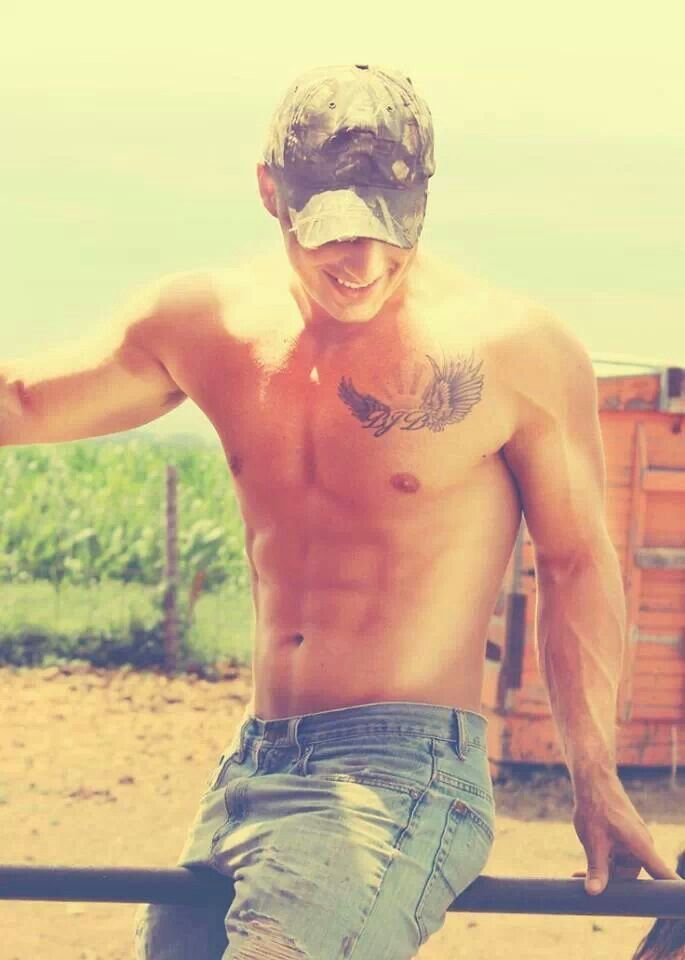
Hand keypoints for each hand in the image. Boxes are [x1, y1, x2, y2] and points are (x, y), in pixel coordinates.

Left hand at [571, 766, 678, 894]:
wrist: (593, 780)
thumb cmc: (596, 807)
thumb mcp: (594, 842)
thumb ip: (597, 869)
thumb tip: (594, 893)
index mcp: (642, 846)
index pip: (663, 875)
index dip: (669, 892)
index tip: (672, 907)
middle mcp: (642, 844)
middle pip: (634, 875)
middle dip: (612, 883)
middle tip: (589, 889)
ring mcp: (633, 840)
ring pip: (621, 866)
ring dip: (604, 872)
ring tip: (578, 874)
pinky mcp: (624, 837)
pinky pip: (617, 856)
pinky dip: (603, 860)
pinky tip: (583, 867)